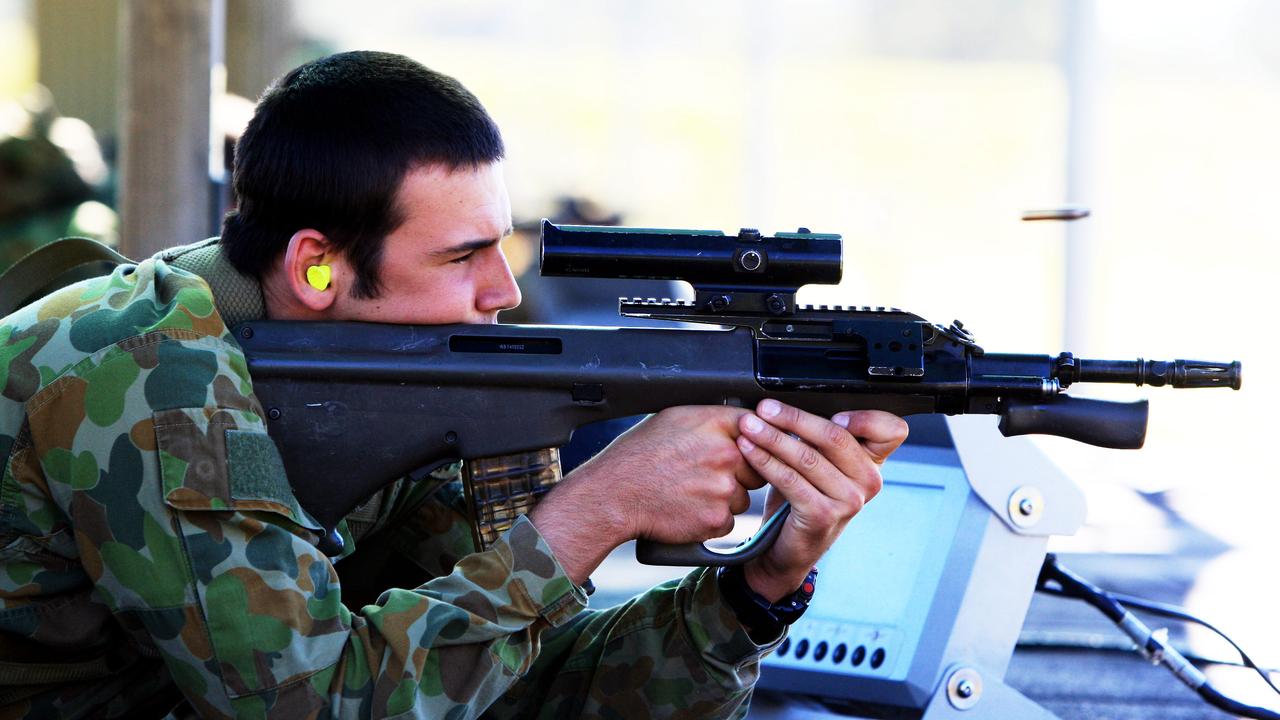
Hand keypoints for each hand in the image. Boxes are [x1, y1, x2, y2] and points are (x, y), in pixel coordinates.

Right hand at [529, 405, 760, 583]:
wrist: (614, 494)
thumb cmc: (637, 456)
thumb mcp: (673, 418)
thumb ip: (712, 419)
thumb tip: (741, 422)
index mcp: (715, 424)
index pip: (757, 427)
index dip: (751, 440)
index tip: (743, 448)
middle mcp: (725, 454)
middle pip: (756, 466)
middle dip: (738, 473)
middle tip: (705, 475)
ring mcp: (723, 488)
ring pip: (742, 497)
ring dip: (724, 499)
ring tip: (690, 492)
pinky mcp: (716, 518)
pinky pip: (728, 520)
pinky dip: (711, 519)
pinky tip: (687, 508)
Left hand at [736, 400, 907, 601]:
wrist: (786, 550)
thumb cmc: (800, 500)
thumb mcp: (818, 465)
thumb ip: (820, 437)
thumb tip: (788, 400)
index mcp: (872, 463)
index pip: (890, 430)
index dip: (866, 416)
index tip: (831, 408)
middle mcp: (870, 481)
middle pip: (835, 436)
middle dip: (793, 418)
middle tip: (764, 409)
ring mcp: (850, 501)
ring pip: (808, 456)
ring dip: (772, 437)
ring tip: (748, 427)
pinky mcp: (824, 515)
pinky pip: (791, 479)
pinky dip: (766, 461)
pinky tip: (749, 450)